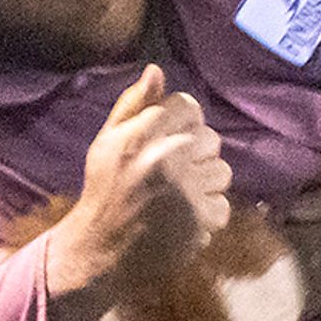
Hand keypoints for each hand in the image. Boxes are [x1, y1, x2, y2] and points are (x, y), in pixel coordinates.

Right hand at [43, 67, 232, 320]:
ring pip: (222, 172)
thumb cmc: (104, 192)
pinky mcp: (198, 219)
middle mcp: (165, 156)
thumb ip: (134, 105)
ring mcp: (185, 189)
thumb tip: (156, 69)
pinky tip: (181, 221)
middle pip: (210, 139)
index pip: (189, 107)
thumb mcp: (107, 143)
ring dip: (204, 188)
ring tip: (176, 200)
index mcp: (142, 133)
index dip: (182, 126)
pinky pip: (223, 206)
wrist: (98, 251)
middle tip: (168, 178)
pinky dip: (206, 218)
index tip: (165, 146)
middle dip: (195, 157)